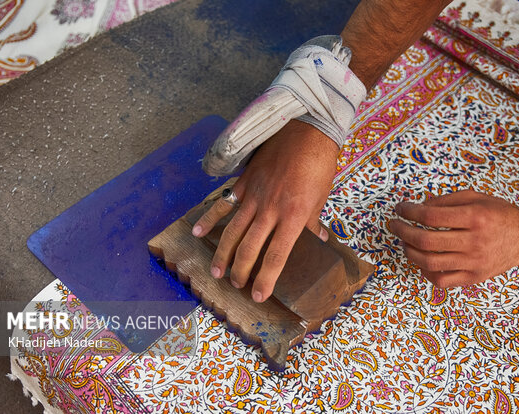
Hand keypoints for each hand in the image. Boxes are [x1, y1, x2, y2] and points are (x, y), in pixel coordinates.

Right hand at [192, 120, 337, 301]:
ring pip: (234, 230)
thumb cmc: (318, 164)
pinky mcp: (244, 182)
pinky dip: (209, 217)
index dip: (266, 278)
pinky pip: (223, 203)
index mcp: (294, 215)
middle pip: (251, 247)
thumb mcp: (321, 196)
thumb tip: (319, 240)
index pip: (277, 254)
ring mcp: (254, 195)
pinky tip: (198, 232)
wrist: (306, 129)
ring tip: (215, 271)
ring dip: (223, 253)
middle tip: (235, 285)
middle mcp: (270, 209)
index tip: (258, 295)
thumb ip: (313, 222)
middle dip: (241, 270)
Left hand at [389, 190, 518, 286]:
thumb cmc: (499, 216)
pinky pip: (441, 280)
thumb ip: (446, 200)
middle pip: (426, 241)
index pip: (431, 216)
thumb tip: (418, 207)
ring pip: (429, 262)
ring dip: (409, 251)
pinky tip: (420, 260)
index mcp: (475, 217)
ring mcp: (474, 263)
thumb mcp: (476, 197)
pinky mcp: (473, 278)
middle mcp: (474, 241)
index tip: (400, 209)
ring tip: (405, 241)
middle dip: (403, 231)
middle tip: (395, 225)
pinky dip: (424, 271)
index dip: (409, 212)